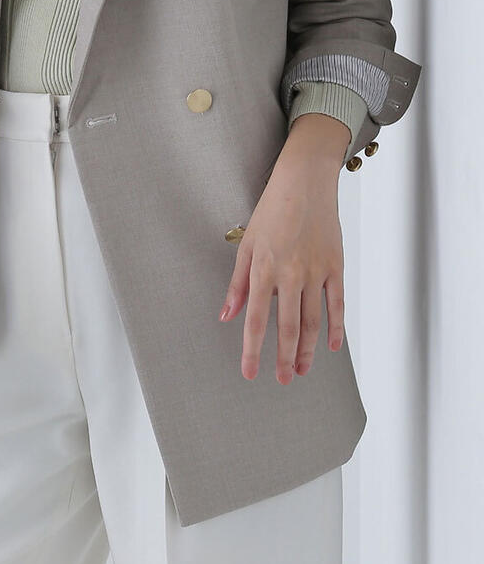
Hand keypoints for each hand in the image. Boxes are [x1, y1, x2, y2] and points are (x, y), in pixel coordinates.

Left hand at [217, 124, 347, 382]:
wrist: (304, 183)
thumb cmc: (270, 212)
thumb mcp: (246, 244)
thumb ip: (238, 283)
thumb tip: (226, 315)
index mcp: (264, 268)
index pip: (256, 318)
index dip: (252, 349)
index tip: (250, 373)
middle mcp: (290, 274)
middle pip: (289, 327)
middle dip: (285, 358)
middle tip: (283, 380)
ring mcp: (316, 271)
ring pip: (314, 321)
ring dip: (309, 350)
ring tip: (303, 370)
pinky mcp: (336, 267)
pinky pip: (337, 304)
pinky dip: (336, 328)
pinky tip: (332, 347)